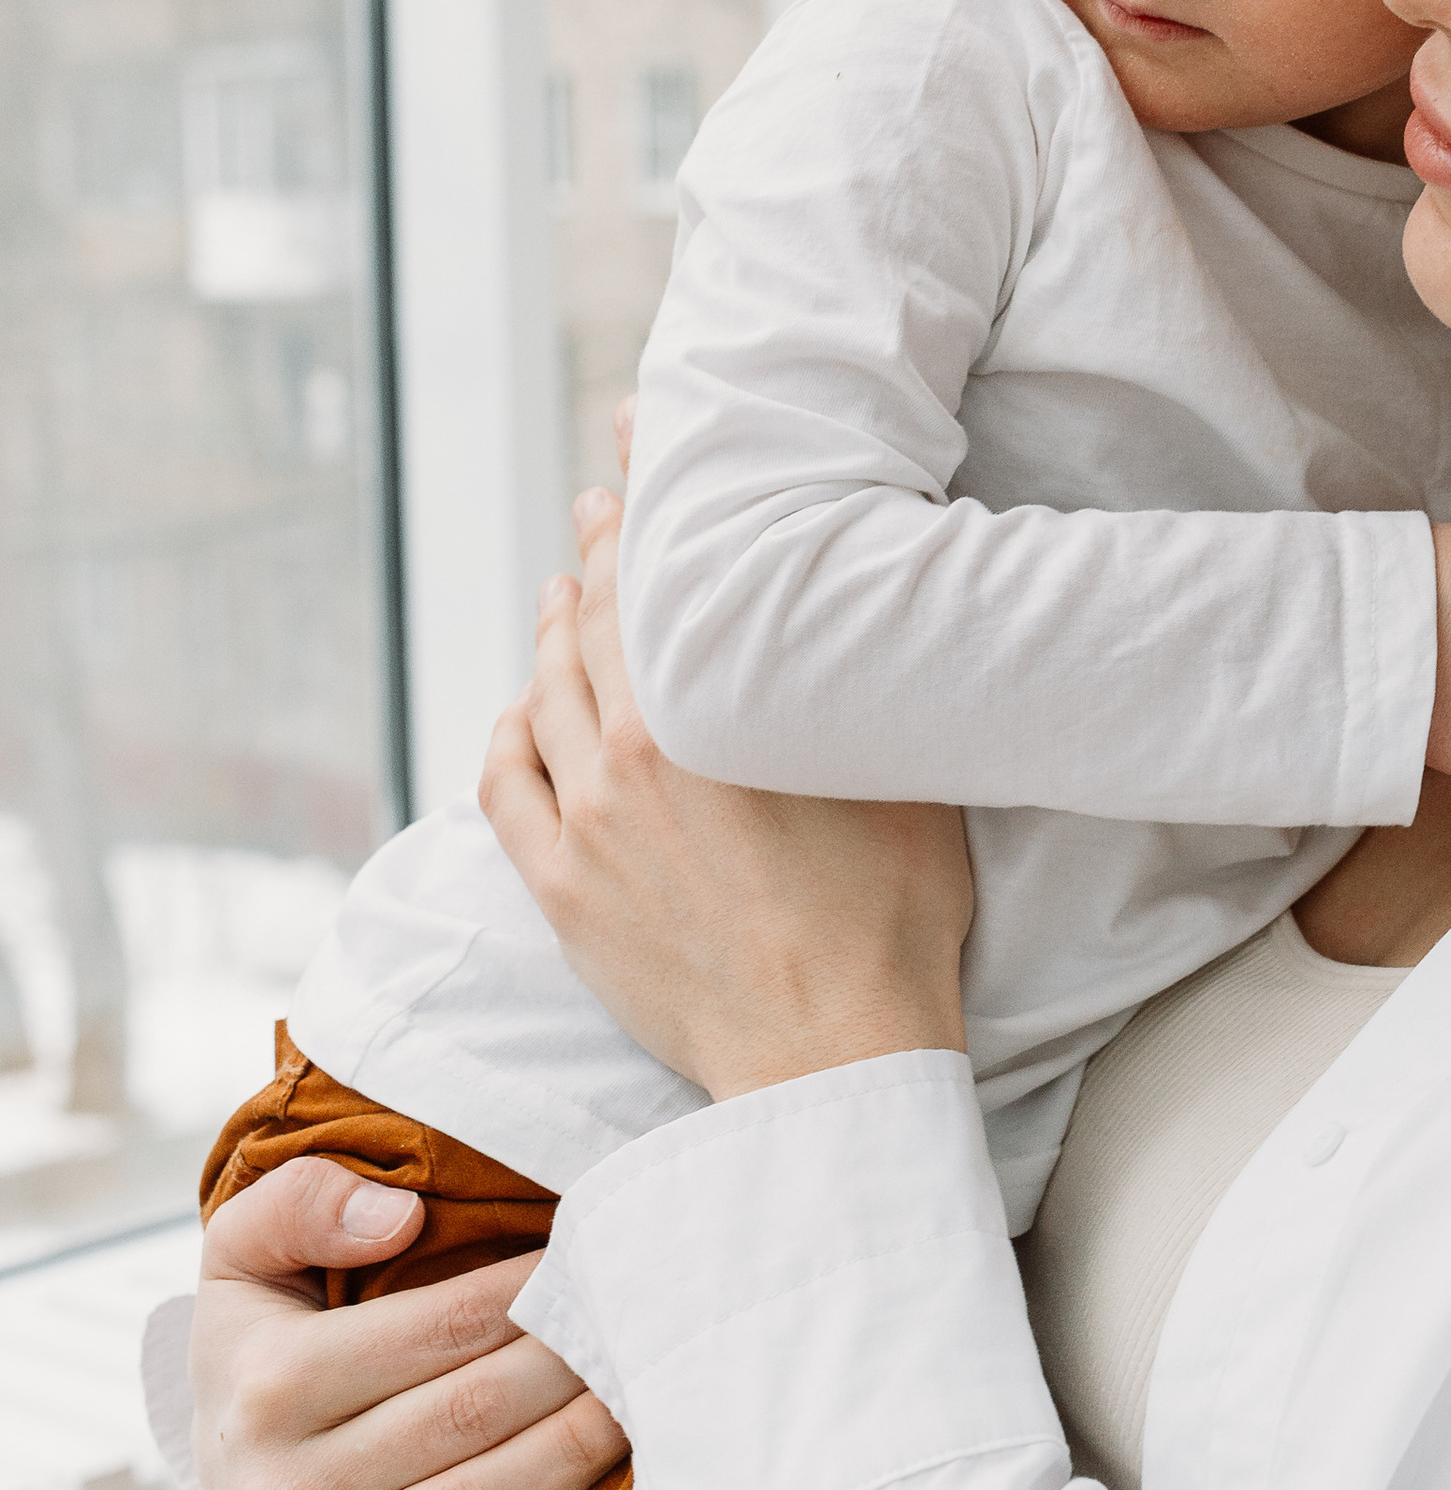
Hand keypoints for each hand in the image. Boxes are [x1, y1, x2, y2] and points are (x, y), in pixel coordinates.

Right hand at [191, 1155, 626, 1489]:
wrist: (218, 1453)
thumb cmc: (265, 1334)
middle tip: (648, 1332)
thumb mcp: (249, 1247)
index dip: (531, 1293)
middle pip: (466, 1418)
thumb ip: (305, 1202)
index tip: (598, 1262)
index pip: (438, 1329)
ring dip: (566, 1466)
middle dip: (569, 1369)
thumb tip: (397, 1216)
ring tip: (642, 1417)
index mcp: (268, 1384)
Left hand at [480, 492, 974, 1099]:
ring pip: (546, 691)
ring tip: (564, 589)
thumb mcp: (904, 768)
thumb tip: (869, 601)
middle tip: (604, 499)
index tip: (637, 436)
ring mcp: (588, 818)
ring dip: (554, 629)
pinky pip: (507, 783)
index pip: (666, 568)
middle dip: (602, 547)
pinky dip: (509, 730)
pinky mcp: (562, 887)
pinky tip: (522, 710)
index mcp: (714, 704)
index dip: (650, 493)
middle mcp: (635, 746)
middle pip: (600, 616)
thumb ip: (865, 678)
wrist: (829, 1053)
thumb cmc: (893, 918)